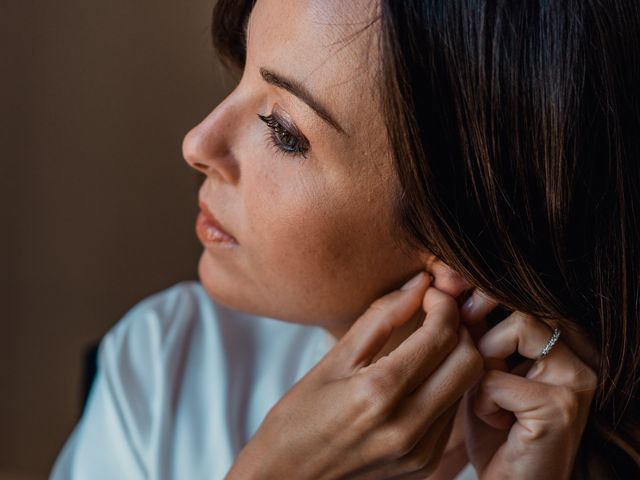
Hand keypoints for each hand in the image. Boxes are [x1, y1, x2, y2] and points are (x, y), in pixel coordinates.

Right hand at [226, 272, 483, 479]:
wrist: (287, 479)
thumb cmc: (298, 418)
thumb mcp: (332, 360)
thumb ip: (379, 318)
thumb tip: (417, 285)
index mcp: (379, 392)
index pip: (441, 337)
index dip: (444, 306)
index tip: (429, 295)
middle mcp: (407, 426)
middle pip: (469, 362)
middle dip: (459, 329)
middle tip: (435, 315)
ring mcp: (420, 452)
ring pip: (466, 387)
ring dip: (455, 356)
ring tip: (428, 343)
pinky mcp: (425, 465)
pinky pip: (451, 413)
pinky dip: (444, 386)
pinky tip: (420, 377)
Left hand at [460, 291, 598, 478]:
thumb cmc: (496, 428)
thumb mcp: (484, 370)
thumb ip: (475, 331)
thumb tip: (444, 286)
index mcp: (568, 344)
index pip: (525, 295)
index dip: (484, 291)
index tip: (453, 300)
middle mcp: (582, 356)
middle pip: (523, 304)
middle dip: (481, 318)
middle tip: (463, 340)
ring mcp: (576, 381)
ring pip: (517, 329)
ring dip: (484, 358)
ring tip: (485, 392)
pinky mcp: (560, 407)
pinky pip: (497, 379)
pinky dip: (482, 400)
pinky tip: (495, 422)